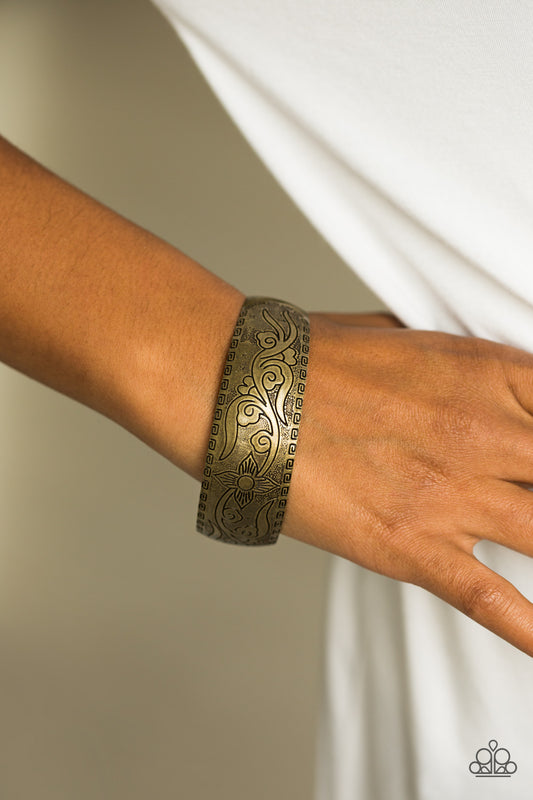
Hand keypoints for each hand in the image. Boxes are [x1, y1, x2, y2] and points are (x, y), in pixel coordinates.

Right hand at [282, 311, 532, 654]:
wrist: (244, 391)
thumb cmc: (311, 358)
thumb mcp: (404, 336)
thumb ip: (457, 364)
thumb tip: (478, 379)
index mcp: (485, 373)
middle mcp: (483, 434)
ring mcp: (450, 493)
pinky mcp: (410, 546)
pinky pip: (491, 599)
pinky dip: (529, 628)